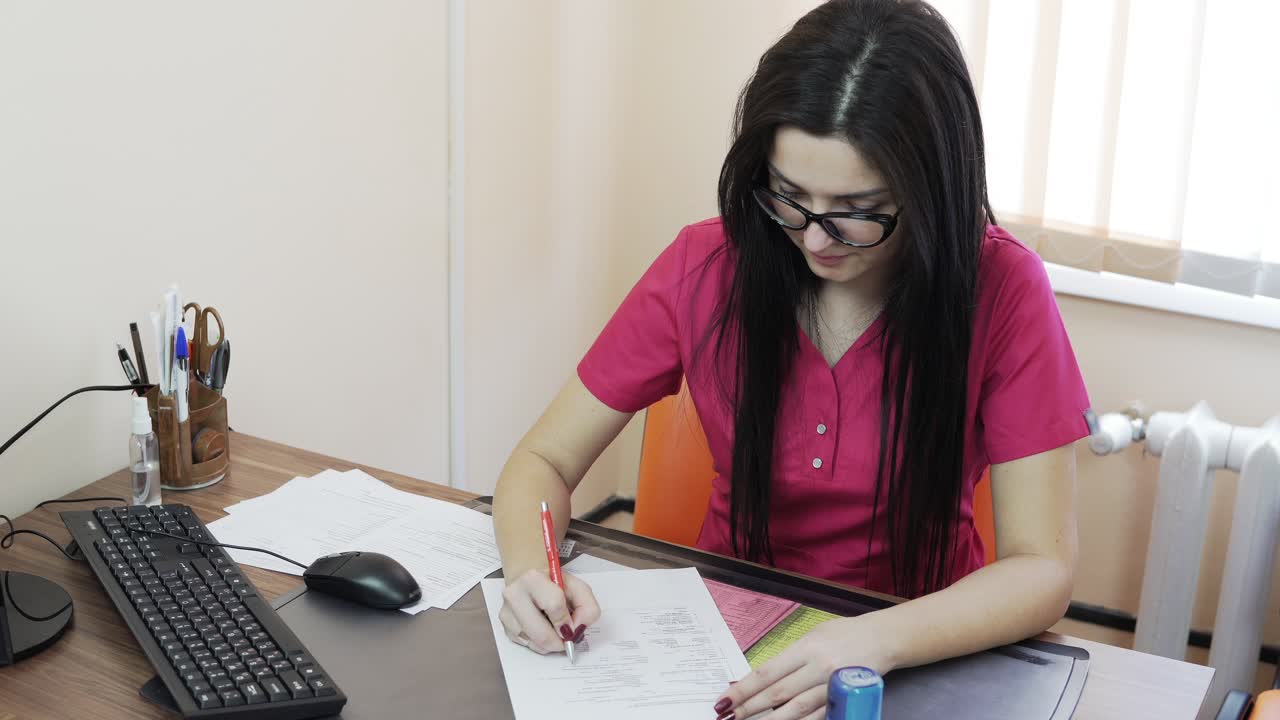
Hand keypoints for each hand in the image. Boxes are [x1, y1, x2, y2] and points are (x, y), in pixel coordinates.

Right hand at [499, 569, 600, 654]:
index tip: (572, 628)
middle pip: (541, 633)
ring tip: (554, 629)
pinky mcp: (505, 627)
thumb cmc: (554, 585)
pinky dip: (540, 643)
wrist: (529, 582)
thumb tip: (577, 629)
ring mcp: (507, 612)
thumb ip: (587, 607)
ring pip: (534, 643)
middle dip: (559, 641)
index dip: (567, 622)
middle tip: (566, 639)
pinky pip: (527, 645)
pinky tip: (542, 629)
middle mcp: (515, 595)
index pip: (554, 606)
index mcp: (533, 579)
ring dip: (550, 643)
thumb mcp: (577, 588)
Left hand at [713, 615, 891, 719]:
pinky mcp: (845, 698)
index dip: (744, 689)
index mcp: (806, 648)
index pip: (768, 672)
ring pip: (796, 710)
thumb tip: (758, 677)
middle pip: (777, 693)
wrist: (883, 638)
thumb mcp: (812, 635)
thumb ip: (788, 657)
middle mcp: (818, 667)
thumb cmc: (844, 634)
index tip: (726, 699)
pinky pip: (819, 717)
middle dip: (750, 708)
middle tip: (730, 717)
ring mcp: (832, 685)